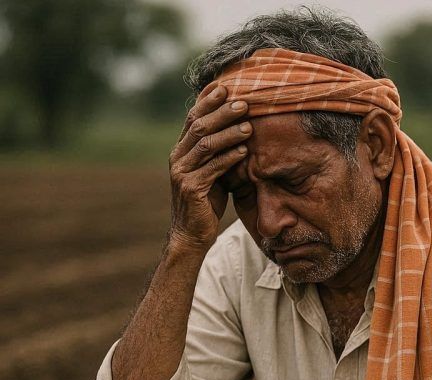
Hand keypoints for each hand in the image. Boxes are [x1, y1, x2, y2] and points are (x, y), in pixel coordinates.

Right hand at [168, 83, 252, 251]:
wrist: (191, 235)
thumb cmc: (206, 203)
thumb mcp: (211, 173)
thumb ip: (217, 153)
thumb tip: (239, 129)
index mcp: (181, 151)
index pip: (193, 118)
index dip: (208, 101)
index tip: (226, 87)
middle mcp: (177, 158)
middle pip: (199, 126)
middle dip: (222, 112)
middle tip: (244, 103)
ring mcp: (182, 173)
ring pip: (206, 145)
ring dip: (228, 133)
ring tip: (249, 126)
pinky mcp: (191, 189)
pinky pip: (212, 168)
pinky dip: (229, 158)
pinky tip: (244, 151)